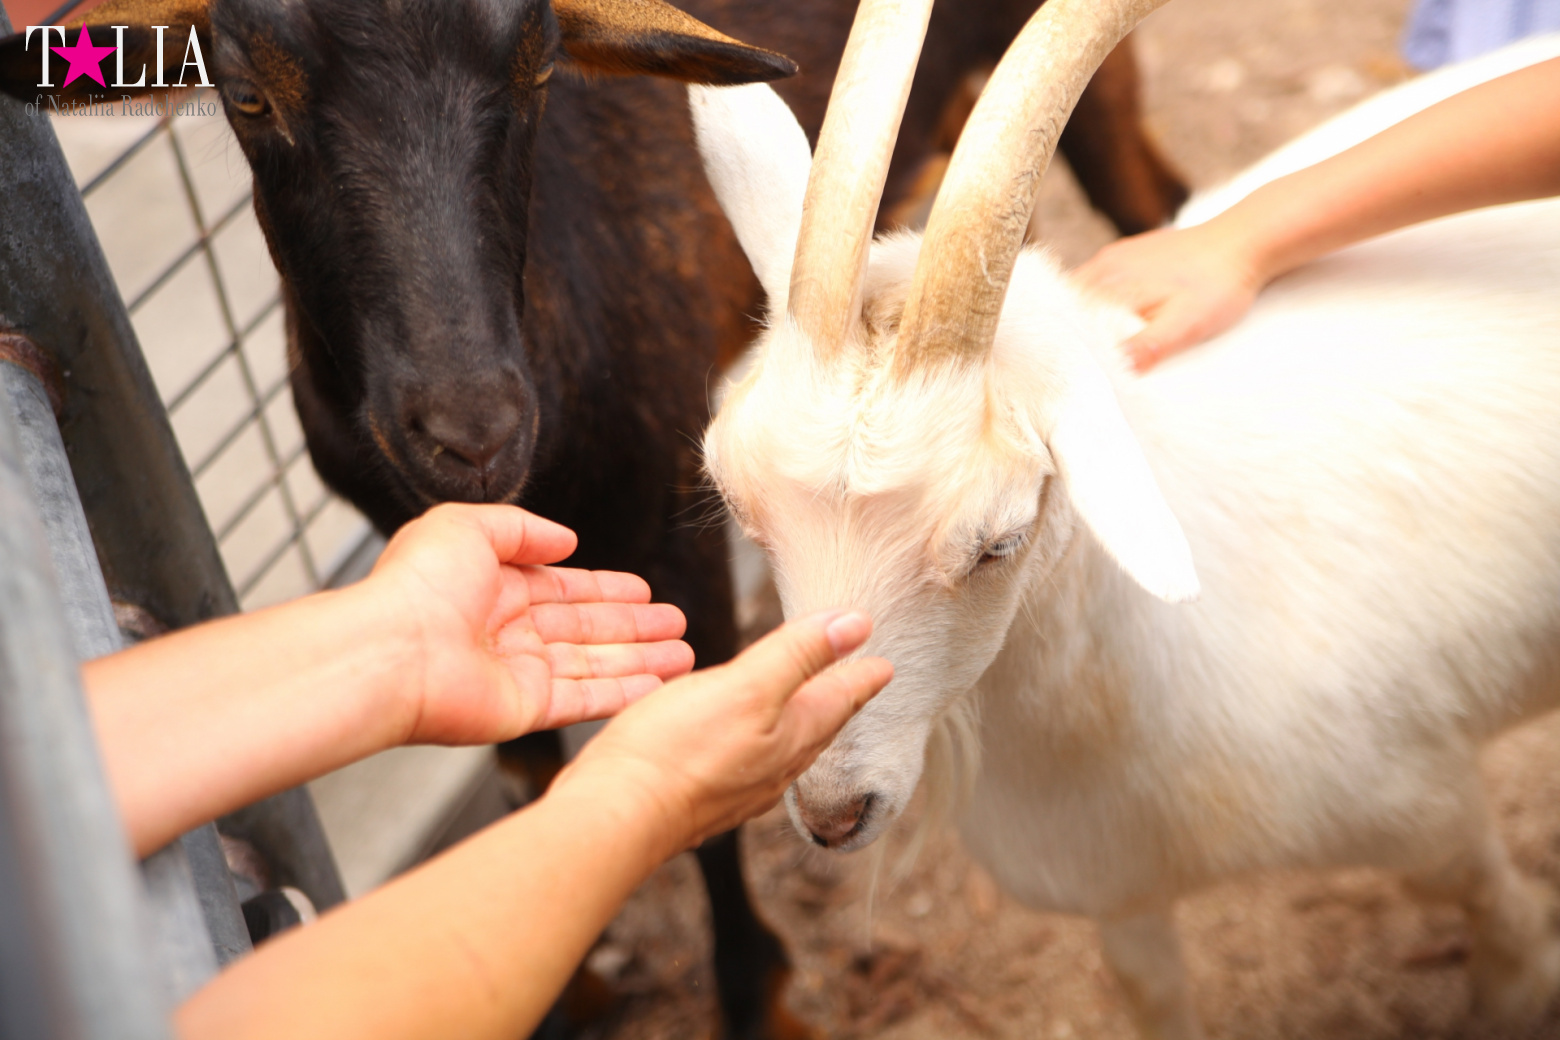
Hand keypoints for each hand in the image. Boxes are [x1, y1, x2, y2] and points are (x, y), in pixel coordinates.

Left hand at [364, 503, 694, 745]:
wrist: (390, 651)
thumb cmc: (415, 587)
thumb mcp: (466, 525)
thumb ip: (520, 527)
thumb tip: (565, 540)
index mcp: (493, 589)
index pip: (563, 589)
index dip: (606, 589)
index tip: (643, 590)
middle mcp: (508, 632)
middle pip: (587, 629)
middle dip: (636, 626)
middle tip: (677, 622)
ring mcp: (519, 674)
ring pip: (595, 664)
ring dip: (642, 659)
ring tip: (685, 652)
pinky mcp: (526, 710)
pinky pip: (586, 699)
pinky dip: (624, 692)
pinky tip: (658, 683)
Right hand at [552, 610, 892, 855]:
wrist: (618, 817)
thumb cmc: (676, 750)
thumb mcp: (746, 687)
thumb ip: (800, 654)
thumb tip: (858, 623)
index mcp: (791, 735)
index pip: (839, 700)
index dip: (861, 677)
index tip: (885, 666)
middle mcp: (774, 767)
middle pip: (817, 728)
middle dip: (837, 704)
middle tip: (855, 687)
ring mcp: (740, 788)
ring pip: (785, 751)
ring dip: (801, 726)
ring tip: (806, 713)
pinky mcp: (705, 798)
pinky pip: (749, 765)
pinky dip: (760, 744)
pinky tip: (742, 746)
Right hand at [1072, 222, 1266, 371]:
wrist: (1247, 240)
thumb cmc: (1219, 285)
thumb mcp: (1188, 324)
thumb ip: (1148, 346)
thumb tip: (1112, 370)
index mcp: (1110, 285)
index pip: (1065, 321)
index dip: (1063, 347)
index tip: (1065, 371)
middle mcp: (1104, 266)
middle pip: (1068, 307)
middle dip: (1070, 334)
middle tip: (1079, 365)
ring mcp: (1116, 257)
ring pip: (1082, 294)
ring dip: (1086, 318)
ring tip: (1096, 346)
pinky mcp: (1130, 253)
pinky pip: (1101, 282)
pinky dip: (1101, 302)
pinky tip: (1119, 318)